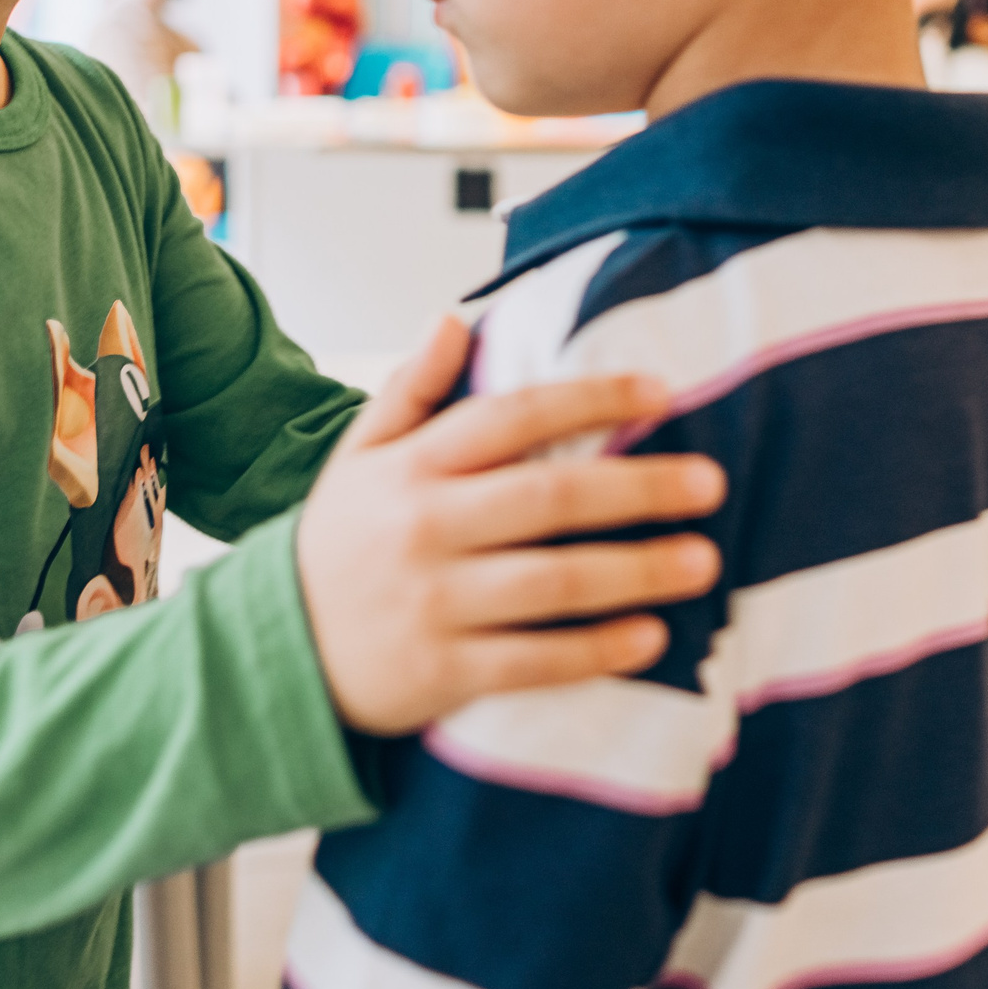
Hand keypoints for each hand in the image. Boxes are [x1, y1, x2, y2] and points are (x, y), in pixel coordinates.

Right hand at [297, 316, 725, 736]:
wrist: (277, 653)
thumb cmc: (341, 544)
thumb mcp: (358, 456)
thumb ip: (412, 389)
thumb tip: (457, 318)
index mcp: (411, 467)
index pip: (511, 416)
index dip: (589, 400)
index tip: (661, 393)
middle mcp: (425, 527)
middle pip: (547, 498)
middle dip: (636, 488)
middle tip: (710, 483)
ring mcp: (436, 602)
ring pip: (552, 583)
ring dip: (634, 571)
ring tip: (702, 559)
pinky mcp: (445, 671)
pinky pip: (535, 660)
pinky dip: (595, 650)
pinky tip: (651, 636)